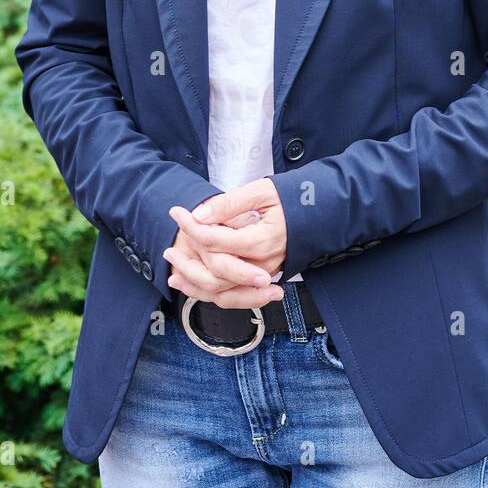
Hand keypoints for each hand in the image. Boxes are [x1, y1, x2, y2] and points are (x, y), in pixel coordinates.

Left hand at [163, 177, 287, 308]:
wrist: (319, 213)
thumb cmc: (292, 198)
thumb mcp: (262, 191)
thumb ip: (229, 204)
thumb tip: (200, 215)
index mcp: (263, 240)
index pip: (217, 240)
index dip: (192, 227)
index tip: (177, 212)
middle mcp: (263, 264)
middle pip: (216, 272)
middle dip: (187, 261)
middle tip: (168, 247)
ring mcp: (264, 274)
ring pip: (223, 291)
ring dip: (194, 284)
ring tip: (173, 273)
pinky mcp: (261, 278)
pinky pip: (232, 295)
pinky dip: (209, 293)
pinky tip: (193, 285)